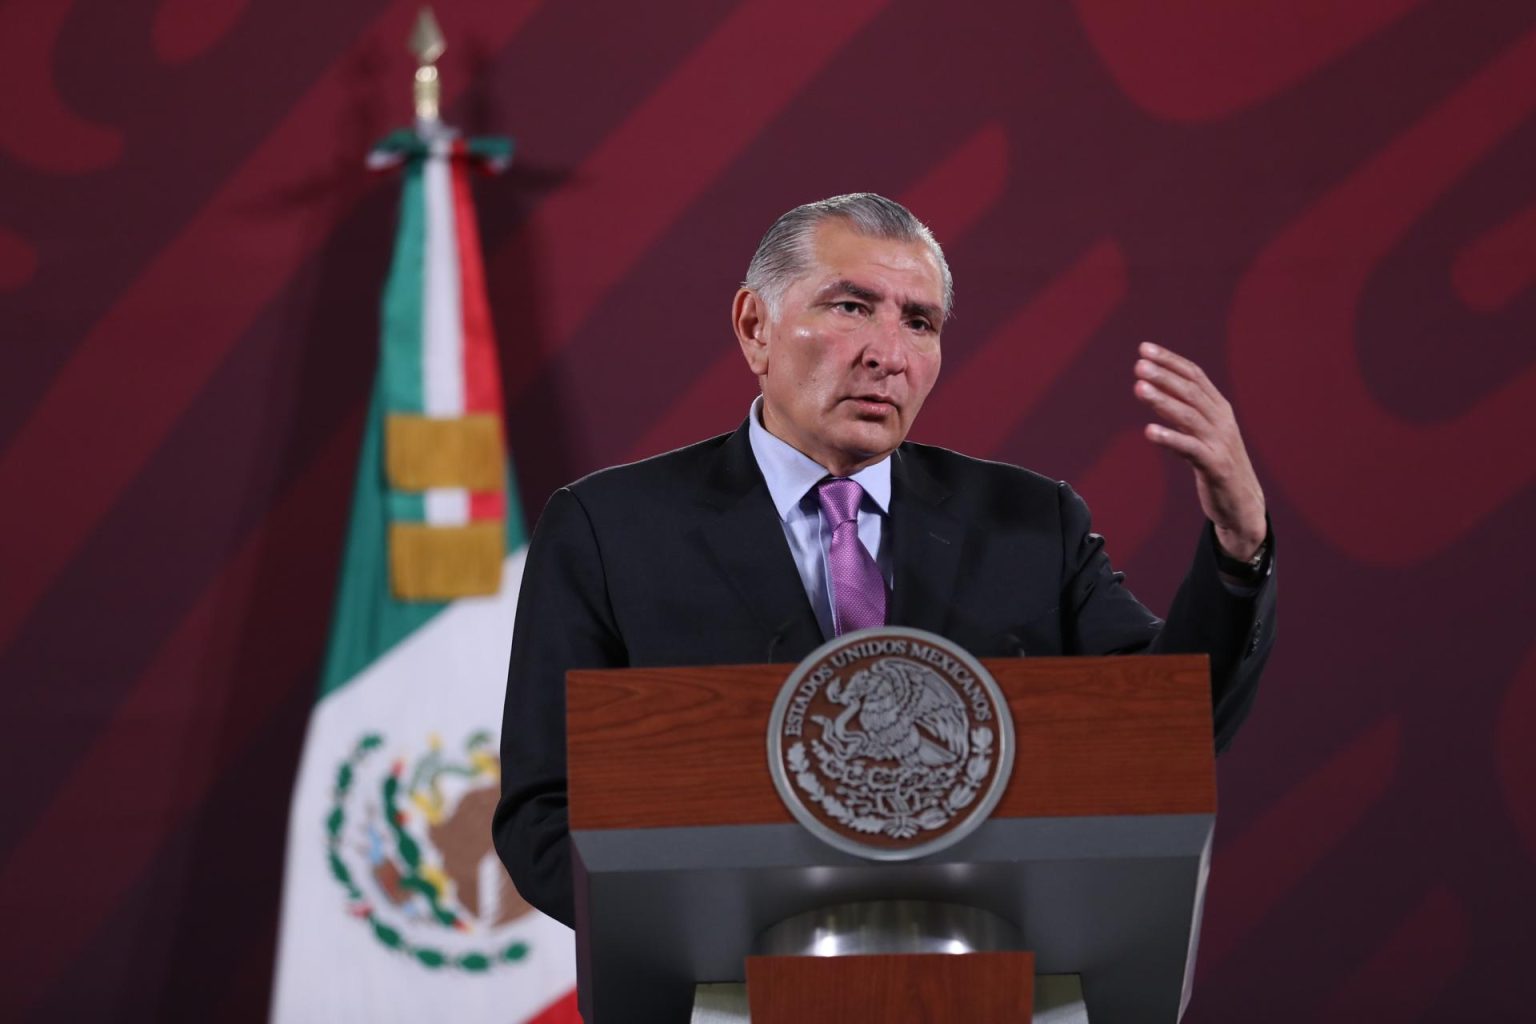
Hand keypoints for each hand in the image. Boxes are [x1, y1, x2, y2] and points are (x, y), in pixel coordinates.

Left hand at [1133, 342, 1266, 559]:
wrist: (1243, 504)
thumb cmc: (1218, 466)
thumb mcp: (1203, 434)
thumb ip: (1185, 414)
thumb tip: (1156, 393)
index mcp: (1220, 409)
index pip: (1195, 376)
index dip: (1170, 361)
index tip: (1144, 349)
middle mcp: (1222, 421)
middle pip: (1191, 392)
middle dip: (1164, 376)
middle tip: (1139, 365)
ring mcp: (1220, 443)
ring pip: (1189, 416)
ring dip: (1163, 401)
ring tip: (1139, 388)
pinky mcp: (1216, 466)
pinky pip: (1190, 449)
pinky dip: (1170, 438)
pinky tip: (1149, 432)